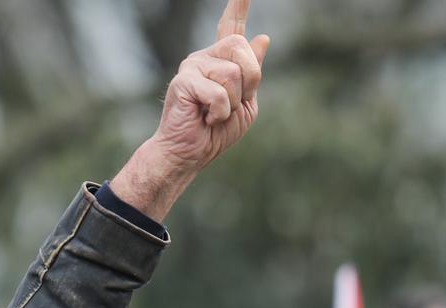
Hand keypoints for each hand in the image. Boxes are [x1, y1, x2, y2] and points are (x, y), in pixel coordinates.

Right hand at [109, 0, 270, 219]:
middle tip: (232, 105)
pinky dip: (220, 113)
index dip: (238, 6)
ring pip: (232, 74)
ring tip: (214, 114)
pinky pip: (219, 93)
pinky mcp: (183, 81)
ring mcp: (192, 66)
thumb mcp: (246, 104)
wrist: (190, 154)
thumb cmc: (215, 133)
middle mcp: (204, 58)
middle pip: (242, 49)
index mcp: (221, 62)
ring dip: (232, 103)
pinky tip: (206, 119)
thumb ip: (253, 74)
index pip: (231, 27)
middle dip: (249, 82)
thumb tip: (262, 37)